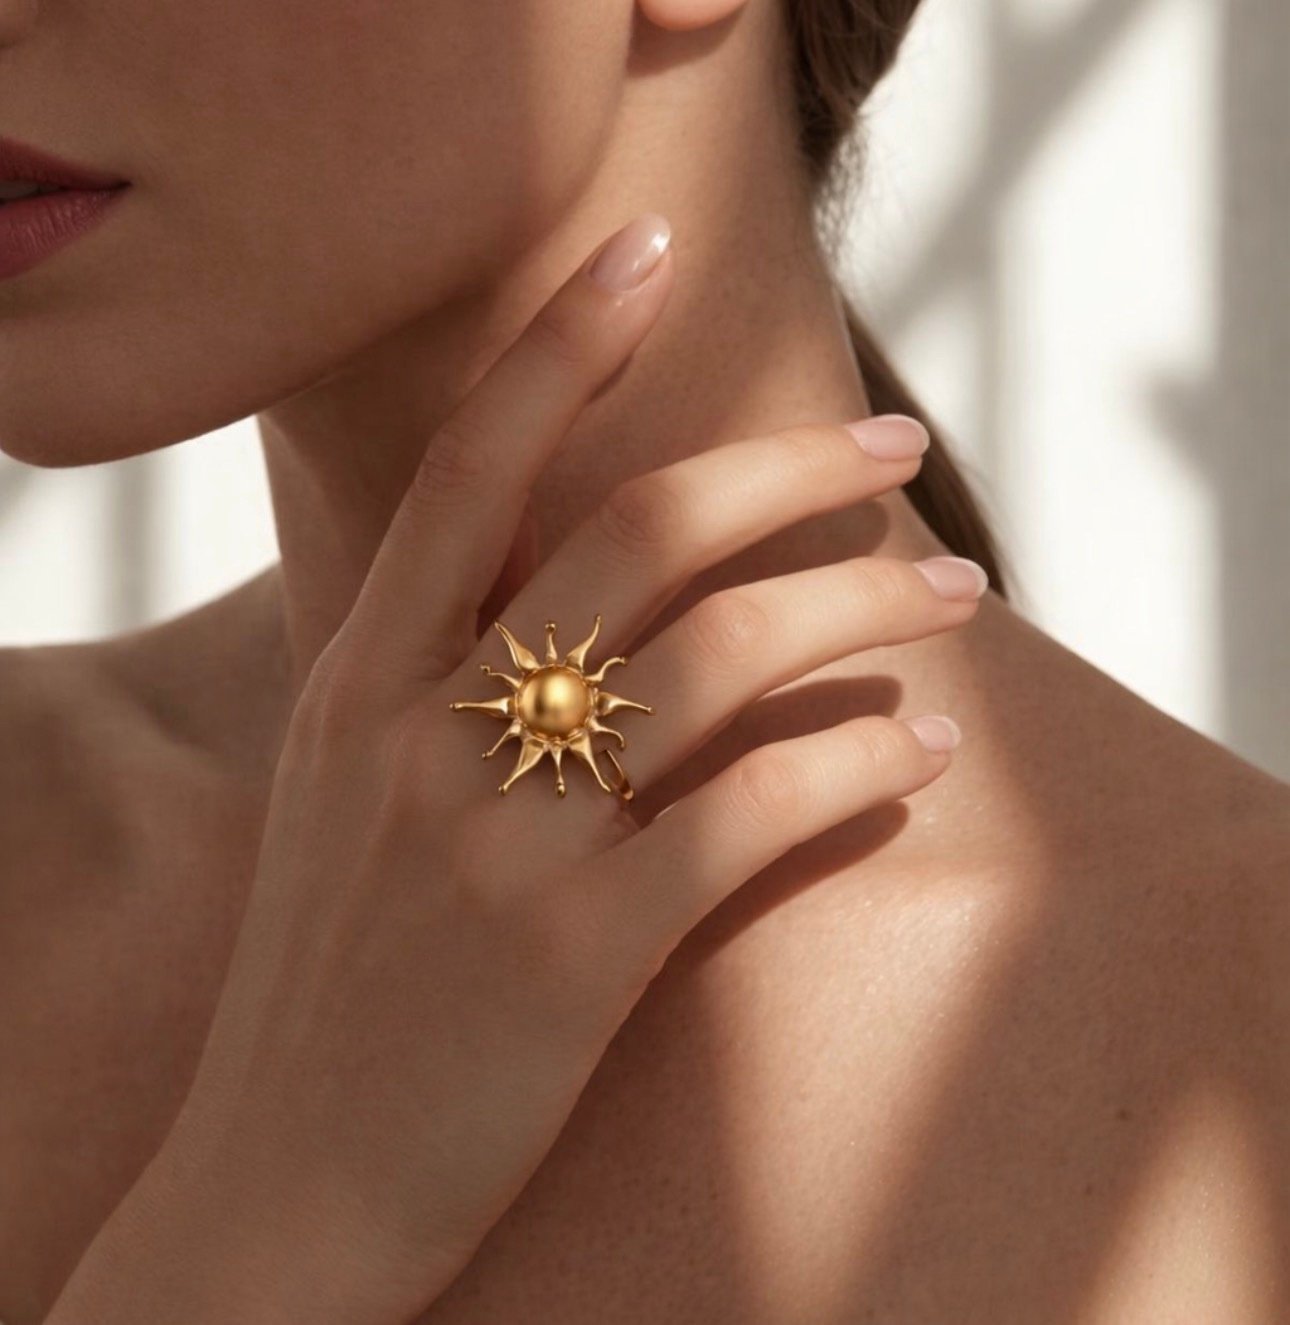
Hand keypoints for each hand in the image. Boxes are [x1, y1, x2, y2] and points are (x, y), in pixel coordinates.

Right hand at [73, 214, 983, 1320]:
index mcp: (358, 681)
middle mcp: (425, 733)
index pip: (471, 465)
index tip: (644, 248)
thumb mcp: (345, 803)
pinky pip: (755, 814)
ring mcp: (502, 842)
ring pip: (726, 656)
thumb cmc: (328, 991)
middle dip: (788, 465)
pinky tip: (917, 752)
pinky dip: (858, 764)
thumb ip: (432, 688)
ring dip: (862, 604)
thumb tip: (566, 603)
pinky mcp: (579, 954)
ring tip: (952, 593)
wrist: (271, 1194)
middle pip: (641, 533)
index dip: (562, 341)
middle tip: (892, 437)